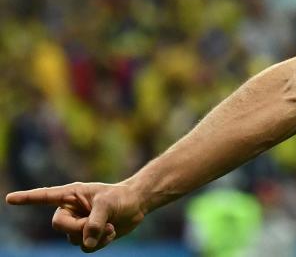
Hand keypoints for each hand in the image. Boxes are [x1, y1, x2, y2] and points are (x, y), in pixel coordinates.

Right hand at [6, 182, 146, 251]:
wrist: (136, 205)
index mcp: (71, 195)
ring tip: (109, 225)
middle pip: (59, 225)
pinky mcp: (86, 236)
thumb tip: (86, 244)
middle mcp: (70, 210)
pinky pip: (85, 247)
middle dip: (79, 227)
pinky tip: (110, 233)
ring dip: (94, 236)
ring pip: (73, 239)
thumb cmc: (120, 197)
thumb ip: (95, 222)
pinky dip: (99, 243)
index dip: (27, 199)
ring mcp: (77, 224)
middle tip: (98, 223)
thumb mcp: (108, 204)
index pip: (44, 197)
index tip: (10, 199)